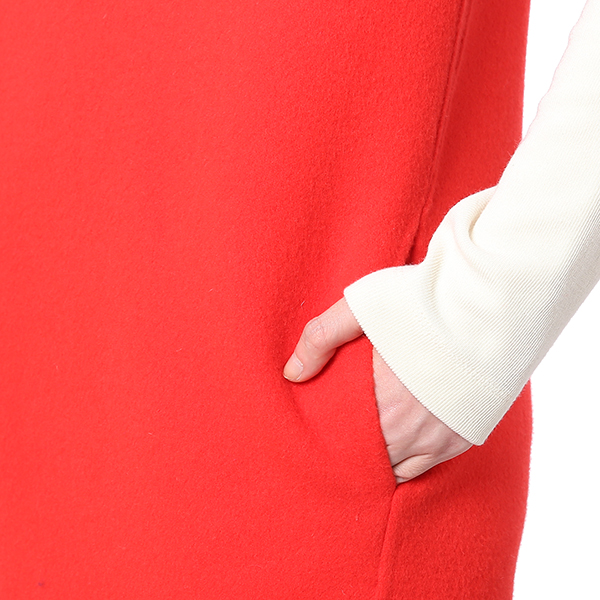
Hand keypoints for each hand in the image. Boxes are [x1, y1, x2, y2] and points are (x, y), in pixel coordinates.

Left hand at [284, 298, 471, 482]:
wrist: (492, 300)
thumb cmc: (424, 301)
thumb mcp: (363, 307)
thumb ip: (321, 337)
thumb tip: (292, 373)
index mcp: (384, 405)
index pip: (346, 442)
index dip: (332, 439)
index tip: (324, 430)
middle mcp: (412, 432)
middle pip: (371, 458)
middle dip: (354, 450)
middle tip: (342, 436)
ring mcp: (442, 437)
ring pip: (399, 466)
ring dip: (381, 456)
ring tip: (368, 441)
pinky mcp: (465, 435)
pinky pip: (429, 465)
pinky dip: (410, 459)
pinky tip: (399, 442)